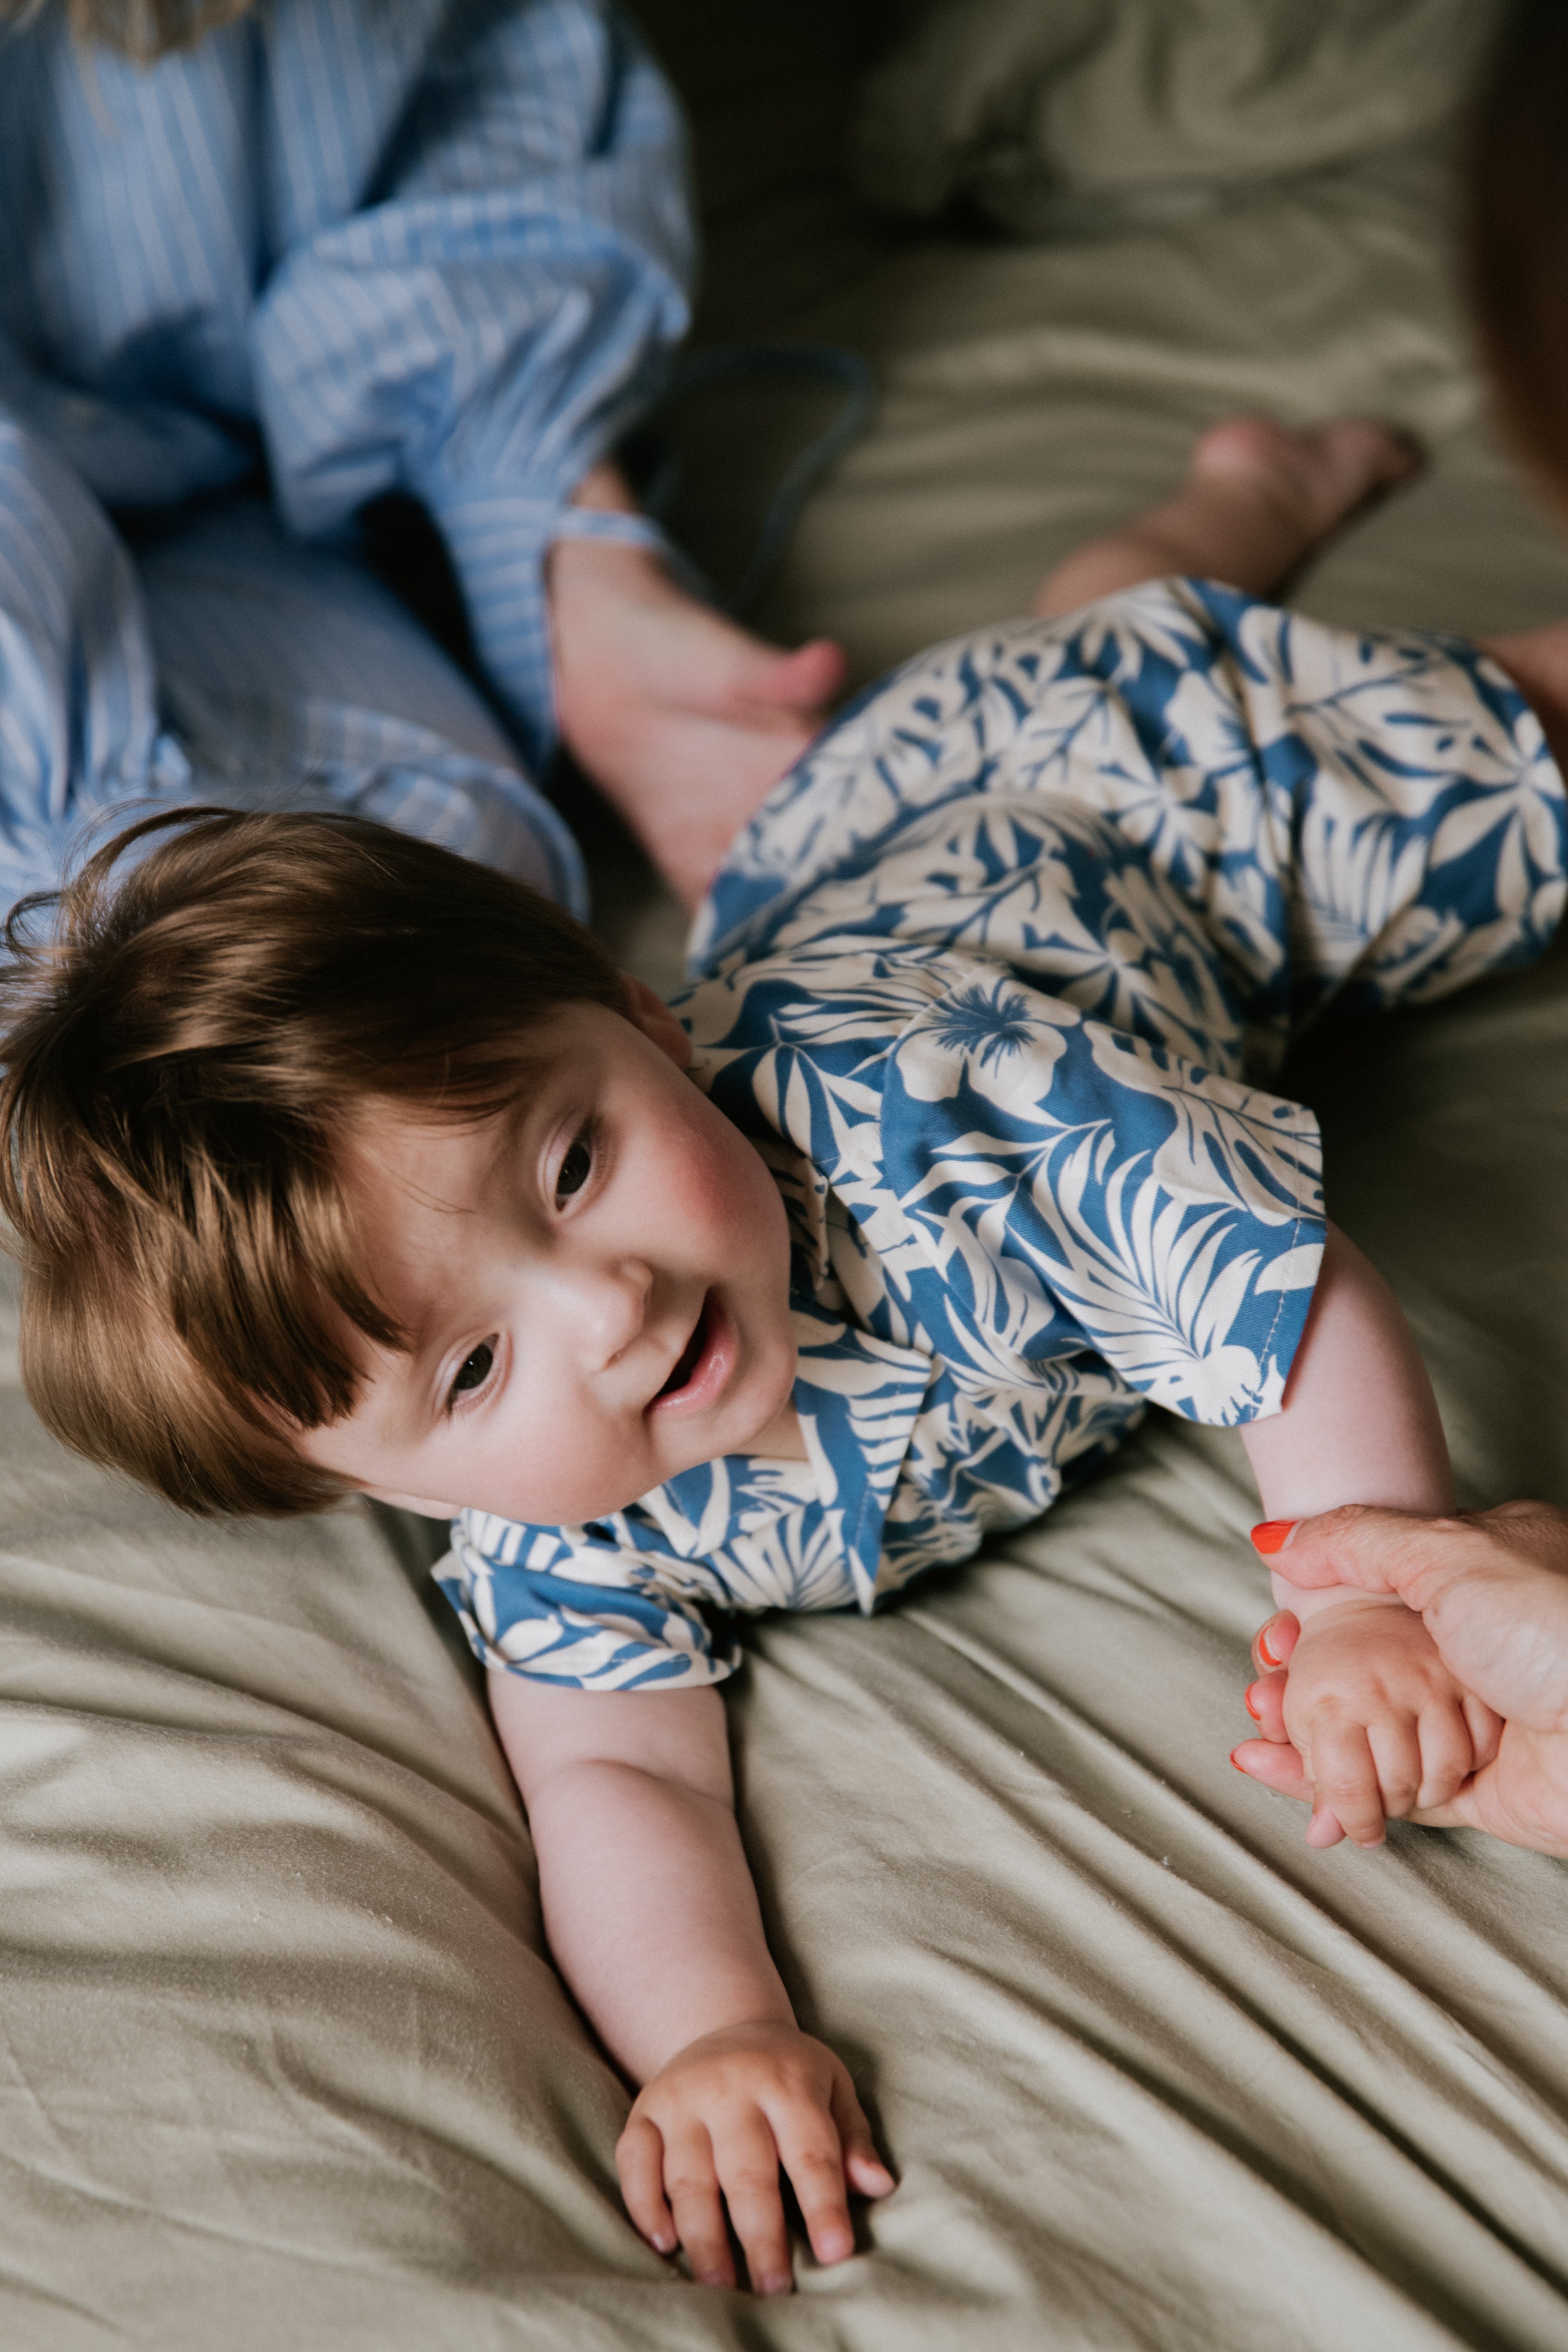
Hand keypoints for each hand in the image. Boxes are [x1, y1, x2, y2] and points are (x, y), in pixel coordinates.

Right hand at [616, 2019, 894, 2294]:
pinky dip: (645, 2203)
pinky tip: (665, 2242)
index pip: (810, 2150)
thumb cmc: (790, 2072)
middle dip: (760, 2236)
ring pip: (689, 2175)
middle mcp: (731, 2085)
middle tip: (773, 2289)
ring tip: (720, 2285)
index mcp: (787, 2080)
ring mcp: (682, 2097)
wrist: (727, 2025)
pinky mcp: (645, 2109)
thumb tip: (878, 2185)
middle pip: (746, 2171)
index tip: (835, 2253)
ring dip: (703, 2236)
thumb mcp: (834, 2088)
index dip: (823, 2204)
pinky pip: (635, 2160)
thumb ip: (854, 2139)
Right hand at [1234, 1503, 1567, 1854]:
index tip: (1279, 1624)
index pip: (1379, 1586)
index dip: (1319, 1605)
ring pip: (1370, 1730)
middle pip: (1366, 1662)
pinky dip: (1327, 1784)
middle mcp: (1480, 1647)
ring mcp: (1476, 1718)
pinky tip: (1276, 1767)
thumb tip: (1278, 1537)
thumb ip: (1358, 1540)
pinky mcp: (1476, 1789)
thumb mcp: (1448, 1551)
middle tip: (1261, 1682)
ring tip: (1258, 1727)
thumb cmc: (1559, 1626)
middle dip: (1301, 1675)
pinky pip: (1387, 1788)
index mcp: (1482, 1575)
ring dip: (1305, 1731)